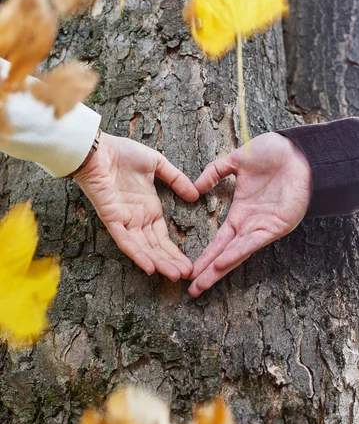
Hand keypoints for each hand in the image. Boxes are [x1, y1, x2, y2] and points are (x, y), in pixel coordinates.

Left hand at [74, 132, 198, 280]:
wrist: (99, 148)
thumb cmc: (123, 153)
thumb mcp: (157, 164)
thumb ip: (175, 179)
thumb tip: (195, 194)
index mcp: (148, 209)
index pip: (163, 237)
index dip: (175, 251)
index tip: (190, 264)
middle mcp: (137, 218)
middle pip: (155, 247)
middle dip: (171, 262)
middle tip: (188, 276)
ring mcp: (124, 220)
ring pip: (143, 248)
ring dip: (158, 262)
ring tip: (174, 275)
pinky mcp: (111, 218)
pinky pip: (124, 240)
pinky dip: (136, 254)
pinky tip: (149, 267)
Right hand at [188, 133, 311, 296]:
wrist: (299, 150)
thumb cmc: (274, 153)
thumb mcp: (237, 160)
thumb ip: (215, 172)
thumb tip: (196, 187)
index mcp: (241, 212)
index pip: (219, 240)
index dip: (205, 255)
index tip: (190, 269)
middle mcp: (250, 224)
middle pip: (224, 253)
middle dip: (208, 272)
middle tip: (191, 289)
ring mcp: (262, 227)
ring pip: (236, 253)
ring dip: (219, 270)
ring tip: (201, 284)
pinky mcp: (276, 226)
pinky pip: (252, 243)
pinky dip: (237, 253)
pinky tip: (222, 263)